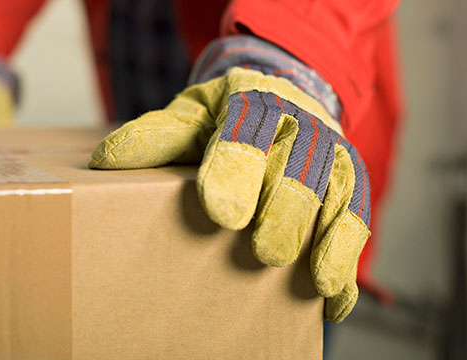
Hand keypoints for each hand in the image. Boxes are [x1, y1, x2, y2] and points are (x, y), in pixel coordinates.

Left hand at [90, 66, 370, 321]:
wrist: (283, 90)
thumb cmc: (229, 114)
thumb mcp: (191, 114)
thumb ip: (159, 135)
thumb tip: (108, 161)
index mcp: (252, 103)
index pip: (245, 132)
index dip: (236, 170)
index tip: (223, 213)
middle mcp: (299, 125)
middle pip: (299, 166)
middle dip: (287, 210)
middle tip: (267, 253)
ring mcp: (330, 152)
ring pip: (337, 191)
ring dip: (331, 237)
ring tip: (320, 282)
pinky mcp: (349, 178)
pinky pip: (358, 213)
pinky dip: (349, 256)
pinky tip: (338, 298)